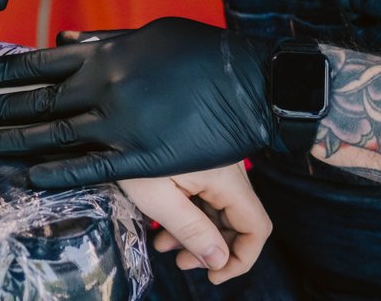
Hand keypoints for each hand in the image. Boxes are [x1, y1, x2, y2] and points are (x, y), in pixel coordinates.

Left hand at [0, 17, 272, 186]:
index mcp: (105, 54)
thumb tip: (61, 41)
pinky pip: (91, 166)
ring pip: (55, 133)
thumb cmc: (201, 54)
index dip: (2, 71)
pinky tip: (29, 176)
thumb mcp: (148, 35)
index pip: (39, 63)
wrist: (250, 84)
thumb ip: (102, 40)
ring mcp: (121, 122)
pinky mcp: (142, 155)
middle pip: (38, 100)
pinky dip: (57, 170)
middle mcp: (104, 85)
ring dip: (15, 141)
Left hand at [119, 162, 270, 284]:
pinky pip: (207, 193)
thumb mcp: (157, 198)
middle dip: (213, 248)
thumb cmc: (133, 148)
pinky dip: (190, 213)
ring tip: (163, 244)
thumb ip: (192, 231)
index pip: (257, 227)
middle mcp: (230, 169)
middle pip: (238, 220)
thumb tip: (219, 261)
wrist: (124, 105)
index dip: (242, 259)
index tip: (213, 274)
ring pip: (220, 208)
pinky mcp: (203, 158)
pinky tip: (163, 224)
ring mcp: (217, 162)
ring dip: (197, 233)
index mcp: (227, 179)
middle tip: (180, 261)